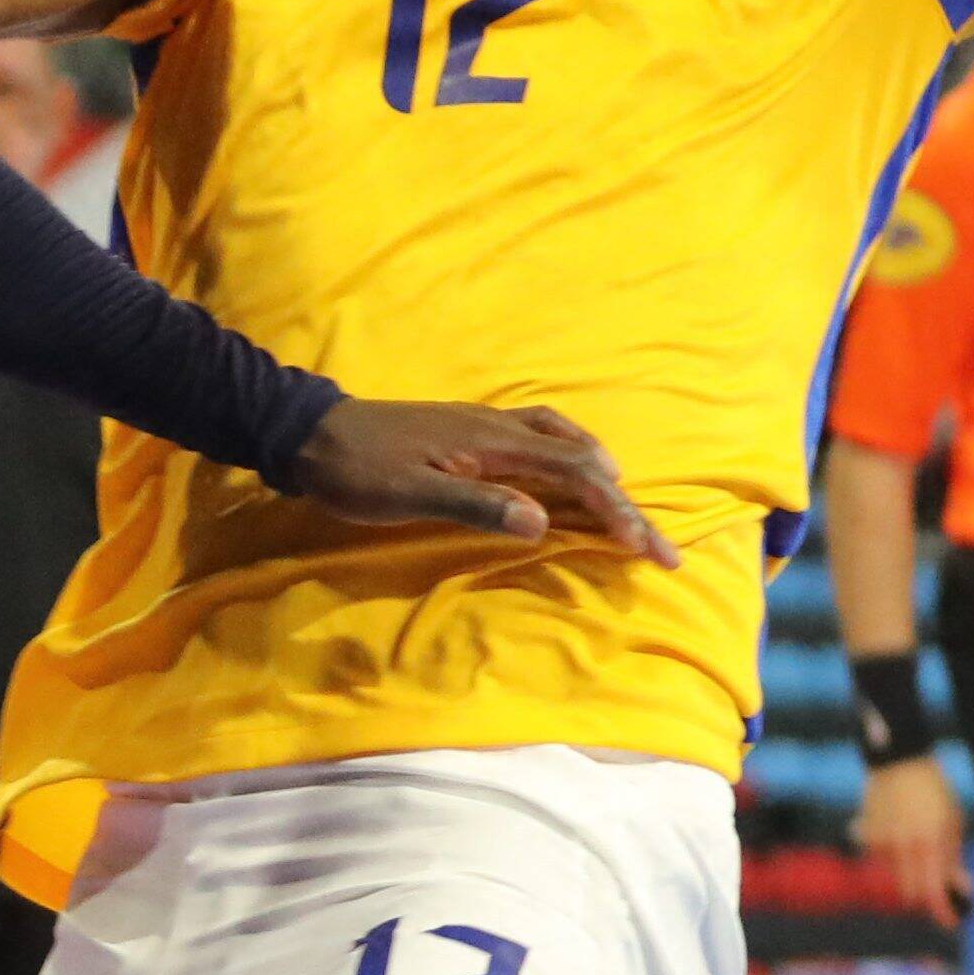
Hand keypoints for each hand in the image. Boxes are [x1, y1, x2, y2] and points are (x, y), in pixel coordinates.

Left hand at [283, 396, 667, 558]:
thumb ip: (476, 505)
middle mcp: (501, 427)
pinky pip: (542, 436)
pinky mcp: (473, 431)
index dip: (616, 512)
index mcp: (493, 443)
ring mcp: (487, 426)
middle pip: (582, 461)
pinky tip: (572, 470)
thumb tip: (540, 522)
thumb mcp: (410, 494)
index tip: (647, 548)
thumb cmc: (356, 470)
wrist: (311, 432)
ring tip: (628, 509)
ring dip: (604, 477)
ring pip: (566, 443)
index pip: (574, 476)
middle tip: (662, 548)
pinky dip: (572, 454)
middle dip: (626, 505)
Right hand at [856, 751, 965, 923]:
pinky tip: (898, 831)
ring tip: (915, 840)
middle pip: (912, 894)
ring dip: (908, 871)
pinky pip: (883, 861)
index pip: (934, 892)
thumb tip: (961, 890)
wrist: (899, 764)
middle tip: (936, 888)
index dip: (943, 912)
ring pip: (897, 877)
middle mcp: (904, 847)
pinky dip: (892, 856)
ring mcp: (883, 844)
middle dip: (924, 895)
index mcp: (930, 842)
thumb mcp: (952, 823)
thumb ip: (953, 858)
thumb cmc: (934, 793)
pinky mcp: (868, 839)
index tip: (951, 923)